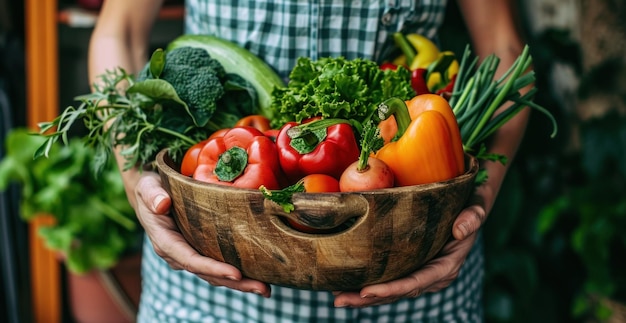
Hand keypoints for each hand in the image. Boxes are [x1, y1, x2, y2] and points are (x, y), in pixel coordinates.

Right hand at [133, 171, 271, 296]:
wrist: (151, 194)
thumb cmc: (150, 189)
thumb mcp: (147, 187)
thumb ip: (152, 195)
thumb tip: (162, 204)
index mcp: (166, 241)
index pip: (191, 260)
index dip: (213, 268)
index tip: (236, 273)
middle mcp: (178, 254)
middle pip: (208, 274)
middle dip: (235, 283)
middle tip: (263, 289)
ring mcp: (189, 254)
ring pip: (215, 275)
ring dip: (240, 283)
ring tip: (265, 288)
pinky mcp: (200, 250)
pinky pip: (218, 266)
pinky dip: (237, 274)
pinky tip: (257, 275)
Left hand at [332, 193, 486, 307]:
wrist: (467, 208)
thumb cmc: (469, 206)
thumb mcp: (475, 207)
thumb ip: (472, 217)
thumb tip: (461, 229)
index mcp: (446, 266)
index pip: (416, 282)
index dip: (392, 289)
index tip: (367, 291)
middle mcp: (431, 276)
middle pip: (397, 292)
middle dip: (368, 299)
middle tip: (340, 300)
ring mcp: (418, 273)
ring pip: (389, 290)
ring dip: (362, 297)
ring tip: (337, 298)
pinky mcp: (408, 267)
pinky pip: (387, 280)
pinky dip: (366, 284)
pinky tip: (345, 284)